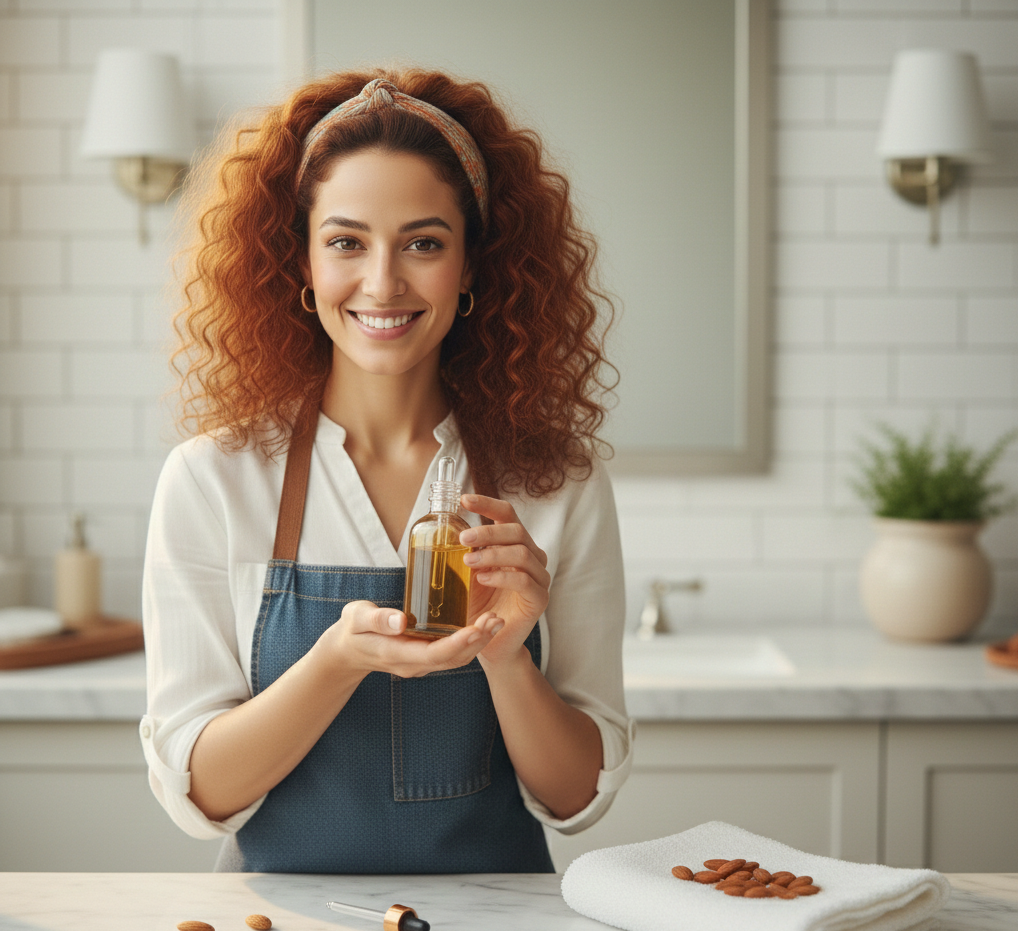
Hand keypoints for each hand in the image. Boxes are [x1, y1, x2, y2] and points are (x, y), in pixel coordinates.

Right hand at [317, 600, 504, 678]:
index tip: (476, 628)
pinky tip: (484, 625)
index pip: (433, 655)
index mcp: (396, 654)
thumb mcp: (356, 617)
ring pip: (456, 659)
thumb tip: (401, 620)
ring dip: (479, 643)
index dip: (457, 644)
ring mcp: (421, 664)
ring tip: (497, 622)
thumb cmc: (352, 629)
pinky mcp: (426, 657)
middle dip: (476, 642)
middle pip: (452, 659)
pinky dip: (471, 642)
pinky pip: (453, 654)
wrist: (347, 649)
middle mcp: (413, 664)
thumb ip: (377, 618)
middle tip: (496, 620)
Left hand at [459, 494, 550, 665]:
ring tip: (469, 561)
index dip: (488, 504)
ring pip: (522, 553)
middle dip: (487, 532)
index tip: (464, 500)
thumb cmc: (478, 606)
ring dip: (493, 553)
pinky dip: (503, 577)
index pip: (507, 514)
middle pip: (516, 531)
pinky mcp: (539, 599)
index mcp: (515, 544)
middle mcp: (532, 556)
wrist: (491, 643)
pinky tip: (484, 579)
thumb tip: (439, 529)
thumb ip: (463, 552)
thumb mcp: (466, 574)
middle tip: (462, 538)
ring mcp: (539, 577)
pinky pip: (525, 581)